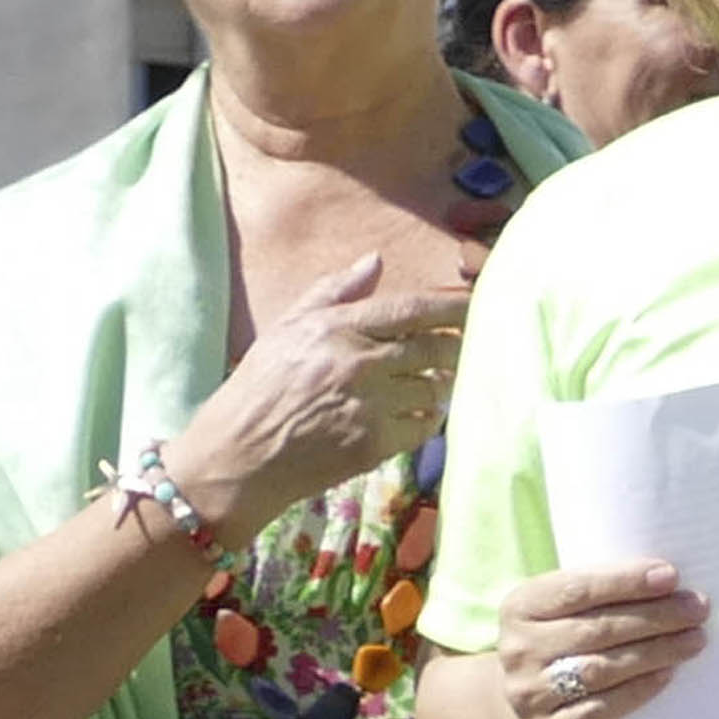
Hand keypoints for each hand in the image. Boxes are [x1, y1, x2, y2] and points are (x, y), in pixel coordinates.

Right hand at [167, 251, 469, 538]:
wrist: (239, 457)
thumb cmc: (258, 388)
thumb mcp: (286, 328)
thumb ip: (333, 292)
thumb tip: (375, 261)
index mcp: (337, 328)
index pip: (411, 309)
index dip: (453, 305)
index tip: (479, 302)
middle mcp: (358, 363)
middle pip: (435, 347)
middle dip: (457, 345)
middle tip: (466, 346)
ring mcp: (369, 405)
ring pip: (433, 387)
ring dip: (440, 383)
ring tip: (434, 381)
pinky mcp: (375, 445)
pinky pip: (425, 425)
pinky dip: (429, 418)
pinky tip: (418, 414)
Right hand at [494, 565, 707, 718]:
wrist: (523, 704)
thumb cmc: (558, 642)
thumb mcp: (562, 611)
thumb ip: (600, 595)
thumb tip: (668, 583)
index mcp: (522, 606)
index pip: (577, 588)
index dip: (625, 581)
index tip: (670, 575)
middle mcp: (519, 648)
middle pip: (597, 629)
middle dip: (655, 617)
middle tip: (697, 608)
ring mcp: (530, 692)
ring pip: (601, 669)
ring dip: (655, 652)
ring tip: (694, 639)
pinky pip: (599, 710)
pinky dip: (637, 691)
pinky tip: (666, 675)